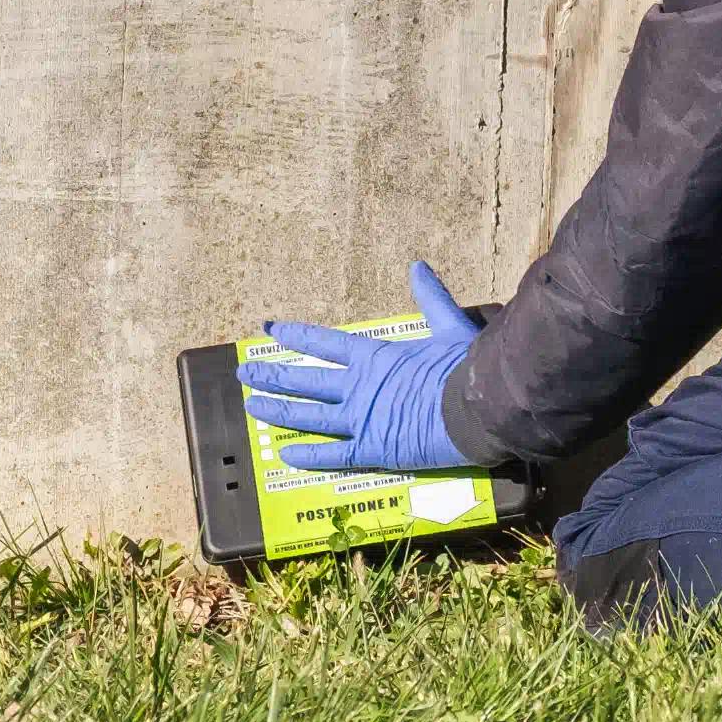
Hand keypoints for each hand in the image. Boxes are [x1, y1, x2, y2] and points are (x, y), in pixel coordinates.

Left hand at [237, 262, 482, 473]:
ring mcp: (360, 420)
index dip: (293, 334)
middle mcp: (357, 386)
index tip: (268, 329)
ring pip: (308, 415)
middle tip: (244, 373)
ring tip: (251, 406)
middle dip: (272, 374)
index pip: (322, 342)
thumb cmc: (465, 367)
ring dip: (277, 410)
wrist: (477, 408)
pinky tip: (285, 454)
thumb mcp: (447, 325)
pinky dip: (307, 455)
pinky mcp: (370, 450)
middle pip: (304, 379)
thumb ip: (429, 298)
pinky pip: (330, 455)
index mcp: (373, 356)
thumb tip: (417, 266)